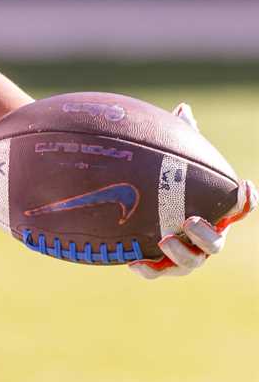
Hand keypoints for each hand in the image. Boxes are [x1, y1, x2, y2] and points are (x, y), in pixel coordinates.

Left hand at [132, 103, 253, 277]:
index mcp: (212, 212)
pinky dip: (149, 270)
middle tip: (189, 220)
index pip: (238, 209)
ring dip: (181, 254)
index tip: (247, 185)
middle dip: (206, 233)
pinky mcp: (161, 265)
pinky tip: (133, 263)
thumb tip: (183, 109)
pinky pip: (159, 272)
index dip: (246, 200)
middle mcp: (204, 237)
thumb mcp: (168, 162)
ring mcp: (184, 254)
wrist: (134, 210)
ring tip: (164, 239)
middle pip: (215, 242)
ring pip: (191, 262)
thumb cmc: (161, 182)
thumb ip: (180, 138)